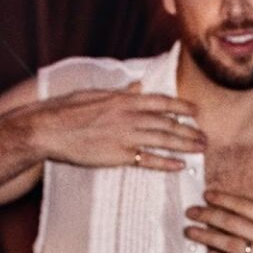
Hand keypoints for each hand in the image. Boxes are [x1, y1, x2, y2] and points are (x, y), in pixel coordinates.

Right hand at [28, 82, 202, 170]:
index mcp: (124, 100)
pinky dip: (166, 163)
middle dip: (189, 130)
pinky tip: (180, 166)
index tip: (195, 111)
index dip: (181, 107)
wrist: (47, 129)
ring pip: (163, 140)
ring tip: (200, 149)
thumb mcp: (95, 94)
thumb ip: (120, 92)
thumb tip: (137, 86)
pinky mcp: (118, 155)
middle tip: (205, 136)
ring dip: (185, 145)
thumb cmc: (66, 110)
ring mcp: (125, 136)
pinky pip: (148, 160)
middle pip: (168, 123)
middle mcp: (129, 116)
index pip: (161, 102)